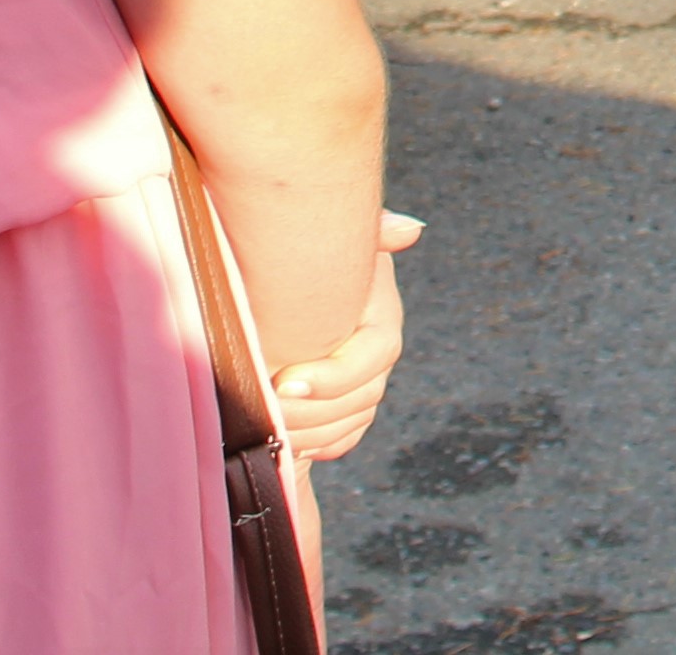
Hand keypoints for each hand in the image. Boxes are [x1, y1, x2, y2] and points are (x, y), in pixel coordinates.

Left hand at [271, 211, 422, 461]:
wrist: (285, 286)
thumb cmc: (308, 257)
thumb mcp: (335, 242)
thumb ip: (372, 233)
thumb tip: (411, 229)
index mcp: (380, 314)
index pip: (377, 354)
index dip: (334, 375)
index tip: (285, 379)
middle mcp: (377, 352)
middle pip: (364, 397)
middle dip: (313, 410)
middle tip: (265, 407)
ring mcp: (365, 385)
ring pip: (352, 423)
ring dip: (311, 432)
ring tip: (268, 426)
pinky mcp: (346, 411)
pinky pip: (343, 439)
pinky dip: (317, 446)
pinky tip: (285, 440)